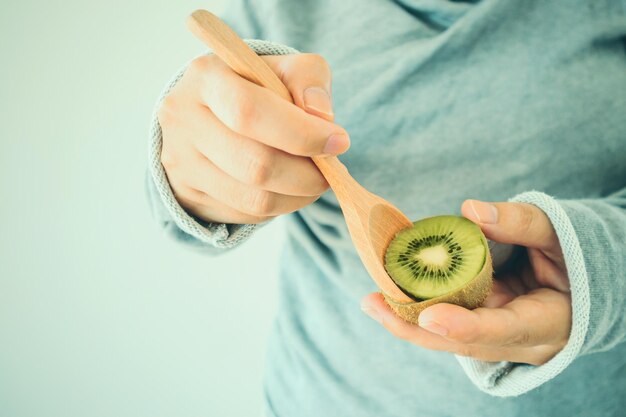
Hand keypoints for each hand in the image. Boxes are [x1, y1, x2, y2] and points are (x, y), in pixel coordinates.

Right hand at [157, 53, 348, 223]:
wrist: (206, 114)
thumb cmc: (254, 88)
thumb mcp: (282, 68)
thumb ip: (307, 79)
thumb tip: (322, 115)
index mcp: (206, 78)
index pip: (250, 112)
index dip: (301, 133)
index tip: (339, 142)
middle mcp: (183, 120)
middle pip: (256, 165)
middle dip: (307, 174)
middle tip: (330, 170)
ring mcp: (181, 162)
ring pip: (255, 199)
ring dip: (298, 196)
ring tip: (314, 180)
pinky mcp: (189, 195)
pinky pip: (247, 214)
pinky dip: (279, 206)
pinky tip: (287, 188)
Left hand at [361, 200, 571, 365]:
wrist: (583, 278)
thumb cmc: (574, 253)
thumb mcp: (558, 233)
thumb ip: (521, 223)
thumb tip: (470, 211)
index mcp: (547, 322)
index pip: (503, 330)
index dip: (465, 326)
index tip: (429, 316)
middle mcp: (519, 341)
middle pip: (463, 341)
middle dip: (415, 326)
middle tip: (373, 304)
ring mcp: (499, 337)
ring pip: (449, 337)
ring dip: (408, 320)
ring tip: (370, 301)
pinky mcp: (484, 326)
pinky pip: (449, 321)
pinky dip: (420, 309)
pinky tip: (389, 295)